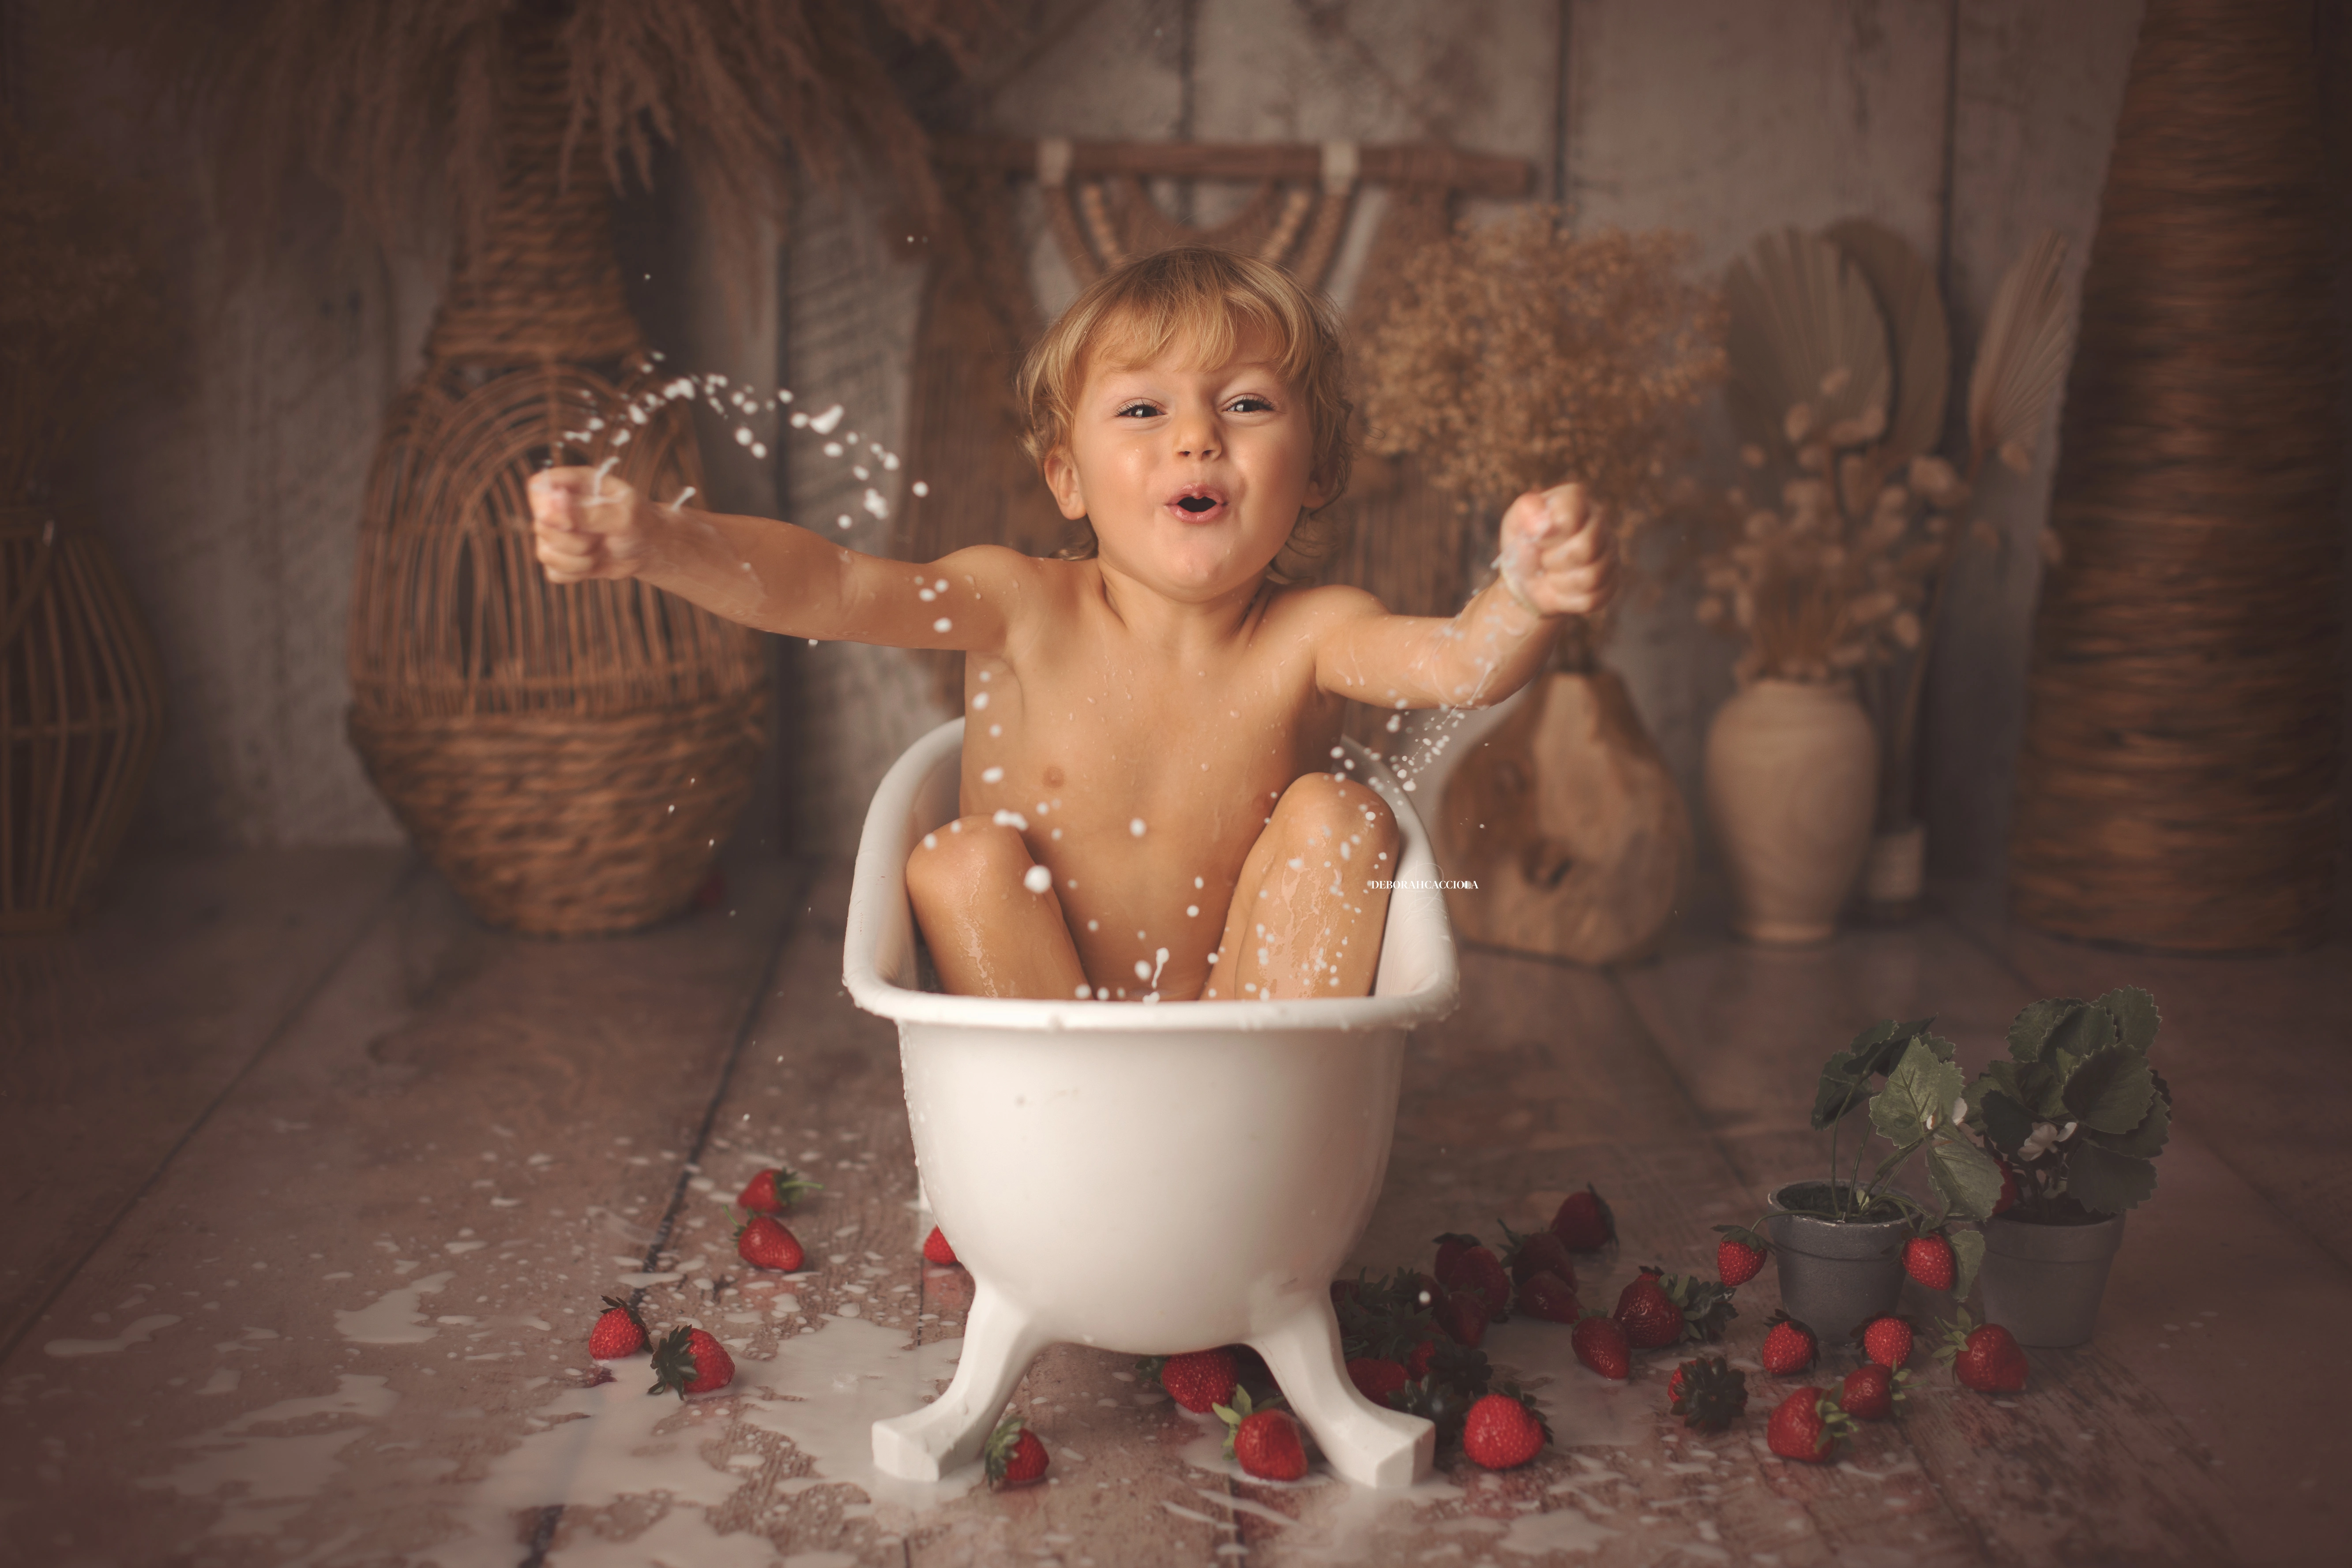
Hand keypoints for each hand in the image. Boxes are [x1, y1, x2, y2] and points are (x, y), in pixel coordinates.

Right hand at [529, 466, 658, 583]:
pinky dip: (575, 574)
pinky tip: (593, 564)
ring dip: (576, 560)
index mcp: (574, 485)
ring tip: (599, 550)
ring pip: (544, 553)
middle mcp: (561, 508)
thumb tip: (554, 501)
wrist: (651, 549)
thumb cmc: (641, 523)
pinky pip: (554, 572)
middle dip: (572, 541)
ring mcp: (559, 534)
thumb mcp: (622, 515)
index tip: (568, 524)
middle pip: (541, 526)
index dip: (544, 507)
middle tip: (599, 538)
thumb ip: (588, 511)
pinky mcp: (563, 559)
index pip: (538, 487)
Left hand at [1496, 482, 1616, 617]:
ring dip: (1559, 582)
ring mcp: (1609, 552)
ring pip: (1591, 576)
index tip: (1537, 539)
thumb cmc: (1524, 545)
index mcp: (1575, 499)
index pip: (1570, 515)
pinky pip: (1593, 598)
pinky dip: (1568, 599)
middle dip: (1554, 560)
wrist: (1527, 580)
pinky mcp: (1611, 581)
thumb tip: (1543, 523)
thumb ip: (1526, 511)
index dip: (1548, 535)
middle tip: (1544, 559)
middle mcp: (1598, 521)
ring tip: (1551, 574)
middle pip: (1586, 547)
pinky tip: (1562, 588)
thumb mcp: (1515, 523)